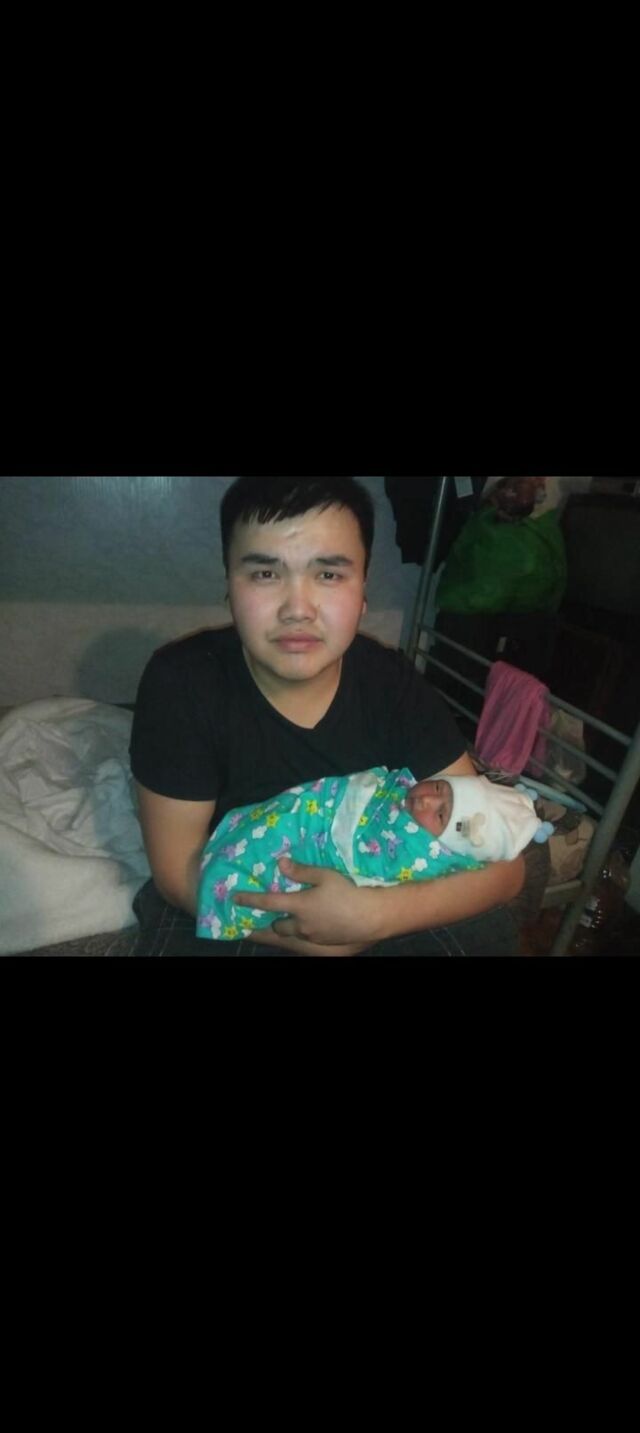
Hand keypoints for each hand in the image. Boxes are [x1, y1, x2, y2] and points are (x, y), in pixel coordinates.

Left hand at [233, 856, 382, 951]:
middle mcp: (301, 925)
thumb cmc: (348, 892)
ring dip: (286, 929)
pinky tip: (310, 925)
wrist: (370, 917)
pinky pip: (305, 940)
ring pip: (291, 936)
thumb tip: (280, 863)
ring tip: (286, 922)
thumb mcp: (325, 876)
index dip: (250, 900)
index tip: (235, 898)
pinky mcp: (323, 943)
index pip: (268, 903)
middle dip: (271, 922)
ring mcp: (312, 936)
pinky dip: (301, 933)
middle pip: (277, 927)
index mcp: (299, 906)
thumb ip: (301, 871)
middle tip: (270, 915)